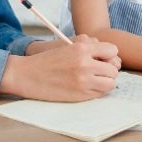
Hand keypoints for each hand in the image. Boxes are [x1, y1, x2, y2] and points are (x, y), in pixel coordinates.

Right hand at [1, 40, 119, 101]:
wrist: (27, 75)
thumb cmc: (47, 61)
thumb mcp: (68, 47)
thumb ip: (89, 50)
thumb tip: (112, 58)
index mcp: (81, 48)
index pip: (112, 50)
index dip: (108, 55)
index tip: (101, 59)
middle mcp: (85, 63)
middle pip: (113, 69)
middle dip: (108, 71)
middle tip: (98, 72)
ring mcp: (83, 80)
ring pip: (110, 83)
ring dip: (105, 82)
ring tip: (94, 80)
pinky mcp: (80, 94)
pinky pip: (100, 94)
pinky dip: (97, 91)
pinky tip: (86, 87)